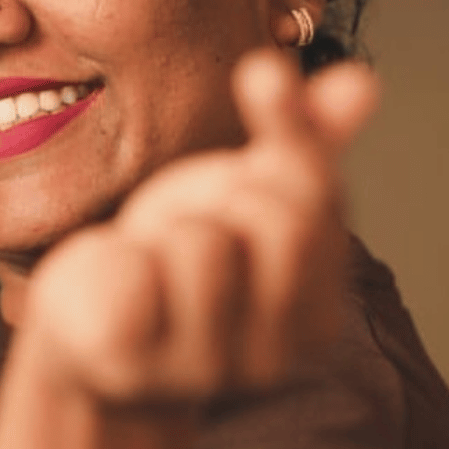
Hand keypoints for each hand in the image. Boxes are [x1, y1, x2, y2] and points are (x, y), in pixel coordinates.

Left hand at [0, 49, 378, 448]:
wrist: (88, 319)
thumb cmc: (175, 250)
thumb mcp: (243, 188)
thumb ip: (306, 141)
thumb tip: (360, 80)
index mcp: (316, 314)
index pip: (321, 198)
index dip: (278, 142)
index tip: (255, 96)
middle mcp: (272, 357)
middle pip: (277, 220)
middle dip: (222, 195)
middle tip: (190, 221)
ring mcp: (201, 368)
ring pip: (203, 244)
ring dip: (163, 231)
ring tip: (150, 262)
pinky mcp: (129, 363)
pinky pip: (135, 275)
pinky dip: (115, 259)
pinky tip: (117, 287)